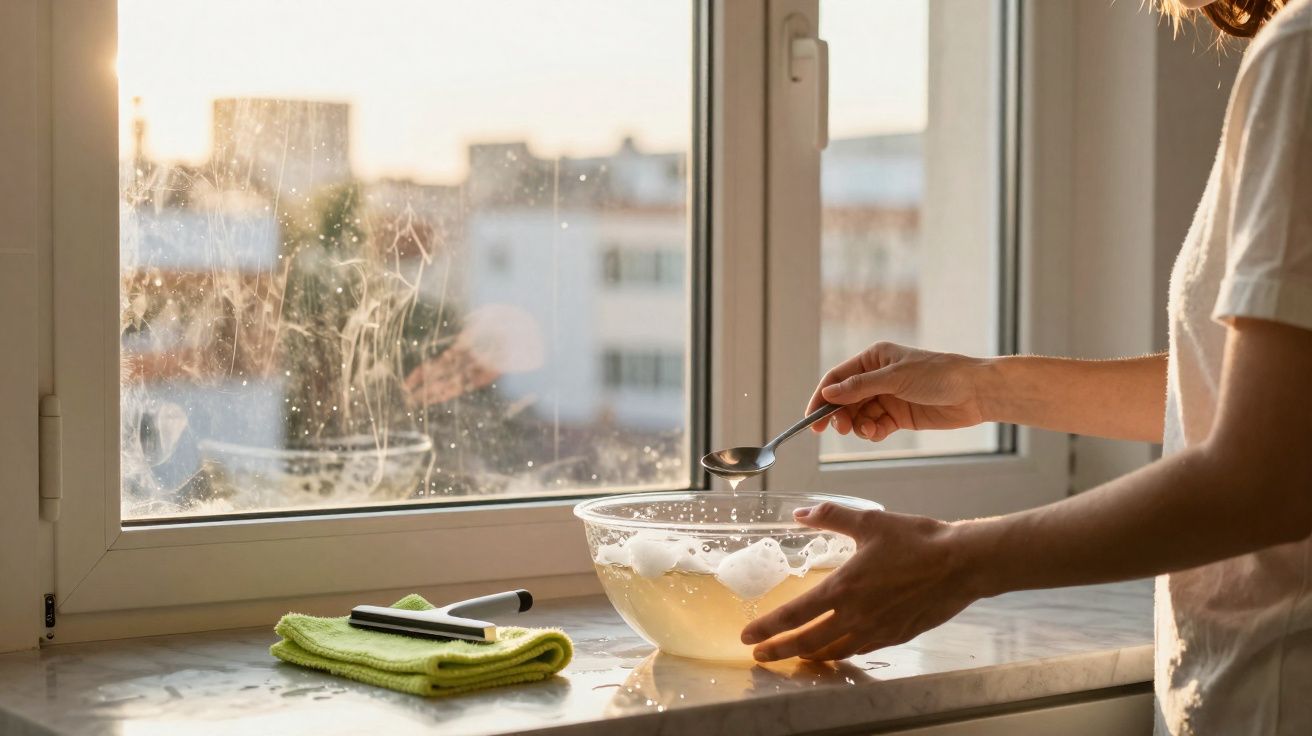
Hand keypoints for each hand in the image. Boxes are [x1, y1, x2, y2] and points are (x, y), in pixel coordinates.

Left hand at [741, 502, 981, 661]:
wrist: (961, 563)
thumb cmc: (916, 540)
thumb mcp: (869, 521)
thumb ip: (831, 516)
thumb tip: (800, 513)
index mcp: (843, 589)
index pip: (794, 615)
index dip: (767, 628)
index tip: (747, 636)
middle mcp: (855, 616)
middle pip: (807, 643)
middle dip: (779, 651)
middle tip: (759, 656)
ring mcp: (877, 630)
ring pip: (834, 651)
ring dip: (810, 655)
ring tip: (795, 654)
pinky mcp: (897, 636)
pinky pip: (861, 649)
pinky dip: (842, 653)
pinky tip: (838, 649)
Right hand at [808, 342, 987, 441]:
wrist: (975, 392)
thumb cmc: (938, 374)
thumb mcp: (895, 378)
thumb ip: (860, 387)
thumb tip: (828, 394)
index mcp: (873, 358)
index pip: (837, 378)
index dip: (822, 397)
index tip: (811, 418)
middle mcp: (877, 377)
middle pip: (845, 400)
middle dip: (840, 415)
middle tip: (840, 429)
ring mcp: (887, 397)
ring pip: (859, 416)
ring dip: (858, 426)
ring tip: (870, 431)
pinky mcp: (899, 416)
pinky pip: (875, 426)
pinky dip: (873, 432)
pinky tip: (879, 432)